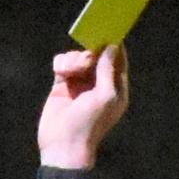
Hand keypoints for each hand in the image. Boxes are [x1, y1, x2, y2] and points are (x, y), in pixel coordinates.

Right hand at [37, 44, 128, 170]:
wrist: (63, 146)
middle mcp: (98, 84)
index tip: (108, 32)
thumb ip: (109, 70)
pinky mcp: (61, 86)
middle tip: (84, 62)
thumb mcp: (106, 95)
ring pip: (78, 57)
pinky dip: (62, 63)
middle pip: (96, 55)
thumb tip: (111, 47)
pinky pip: (63, 64)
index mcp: (115, 88)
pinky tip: (60, 72)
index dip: (114, 46)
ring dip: (73, 60)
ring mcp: (79, 84)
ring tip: (68, 73)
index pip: (118, 60)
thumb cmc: (89, 123)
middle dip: (89, 53)